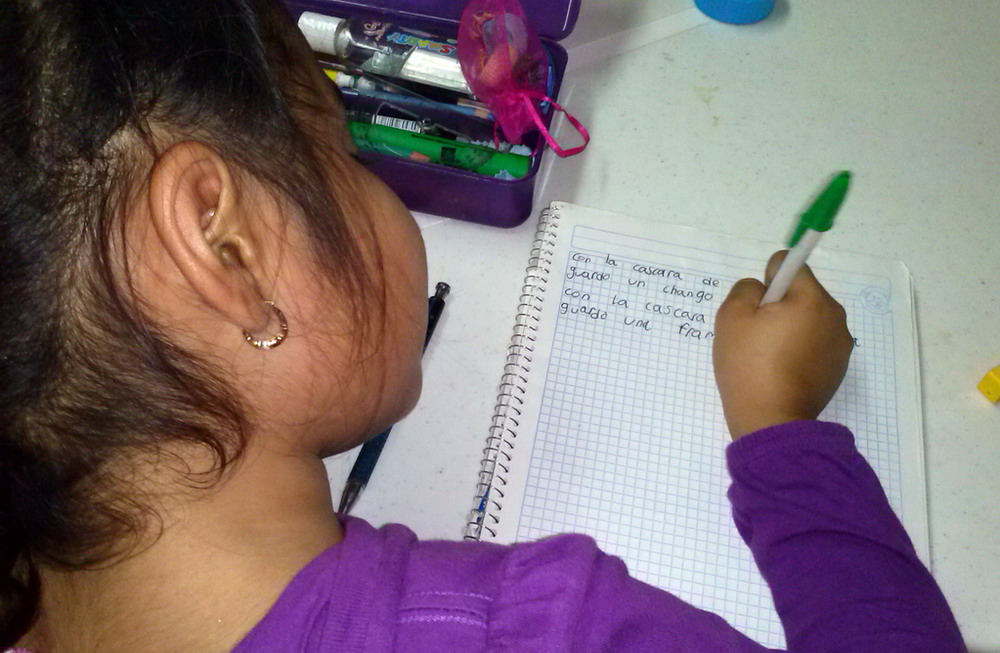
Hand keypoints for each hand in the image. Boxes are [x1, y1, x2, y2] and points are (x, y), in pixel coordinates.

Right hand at [713, 251, 853, 439]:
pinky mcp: (839, 366)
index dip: (767, 280)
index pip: (790, 265)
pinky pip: (816, 343)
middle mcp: (834, 315)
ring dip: (791, 327)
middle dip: (780, 305)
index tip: (756, 308)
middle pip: (802, 293)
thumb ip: (746, 289)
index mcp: (812, 298)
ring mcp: (841, 343)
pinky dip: (800, 349)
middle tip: (757, 335)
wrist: (772, 420)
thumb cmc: (749, 365)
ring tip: (769, 357)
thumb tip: (762, 289)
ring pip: (809, 318)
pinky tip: (783, 371)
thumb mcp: (731, 318)